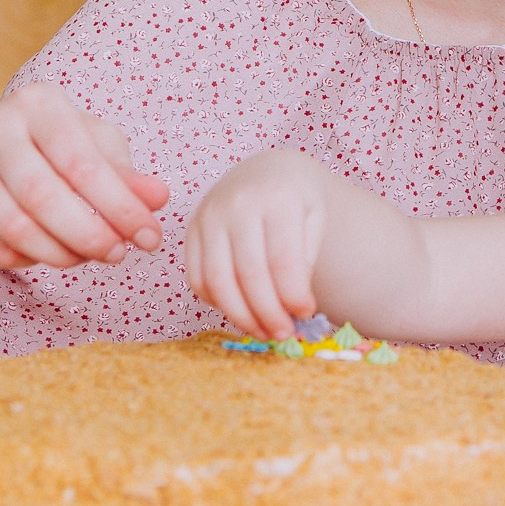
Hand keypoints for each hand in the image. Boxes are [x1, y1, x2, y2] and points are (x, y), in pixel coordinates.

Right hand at [0, 83, 169, 270]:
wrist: (1, 157)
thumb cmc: (64, 151)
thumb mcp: (101, 152)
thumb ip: (128, 177)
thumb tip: (158, 198)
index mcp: (40, 102)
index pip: (82, 163)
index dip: (120, 207)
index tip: (149, 239)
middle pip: (43, 196)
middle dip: (88, 235)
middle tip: (117, 256)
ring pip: (12, 225)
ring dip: (57, 253)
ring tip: (86, 258)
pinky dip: (20, 260)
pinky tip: (43, 257)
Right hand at [185, 149, 332, 340]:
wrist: (263, 172)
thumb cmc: (294, 200)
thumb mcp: (314, 219)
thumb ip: (305, 260)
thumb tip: (295, 308)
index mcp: (277, 197)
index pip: (283, 258)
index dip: (293, 294)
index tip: (306, 313)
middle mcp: (237, 203)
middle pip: (249, 273)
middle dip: (268, 313)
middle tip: (284, 333)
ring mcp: (208, 216)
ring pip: (218, 281)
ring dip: (241, 316)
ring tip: (263, 331)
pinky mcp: (190, 232)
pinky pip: (197, 278)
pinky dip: (217, 303)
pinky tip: (240, 311)